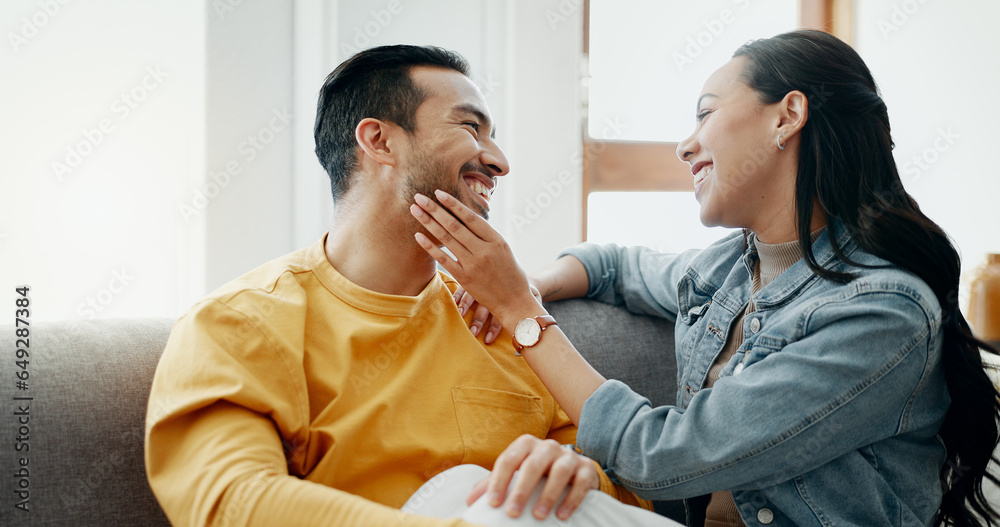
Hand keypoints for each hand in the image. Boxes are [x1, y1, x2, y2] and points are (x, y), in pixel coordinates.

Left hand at [410, 190, 542, 331]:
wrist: (515, 302)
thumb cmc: (511, 274)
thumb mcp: (504, 249)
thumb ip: (486, 235)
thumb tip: (465, 219)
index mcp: (496, 240)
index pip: (470, 217)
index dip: (453, 204)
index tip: (438, 193)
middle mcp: (484, 250)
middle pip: (454, 225)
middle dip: (434, 209)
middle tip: (419, 197)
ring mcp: (473, 264)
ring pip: (447, 239)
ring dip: (428, 222)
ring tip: (415, 210)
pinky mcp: (465, 278)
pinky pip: (443, 259)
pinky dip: (430, 246)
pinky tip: (418, 235)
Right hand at [455, 283, 541, 344]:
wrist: (518, 270)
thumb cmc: (524, 291)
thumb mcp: (532, 299)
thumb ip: (531, 313)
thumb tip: (529, 334)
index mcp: (508, 298)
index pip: (501, 316)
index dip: (494, 329)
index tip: (488, 340)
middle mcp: (495, 291)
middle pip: (485, 308)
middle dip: (478, 321)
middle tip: (473, 332)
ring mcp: (484, 284)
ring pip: (473, 297)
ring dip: (465, 307)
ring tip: (460, 316)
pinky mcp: (475, 279)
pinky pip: (464, 287)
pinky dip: (458, 294)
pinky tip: (453, 302)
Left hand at [466, 435, 598, 520]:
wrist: (574, 470)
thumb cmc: (538, 473)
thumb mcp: (516, 474)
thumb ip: (494, 484)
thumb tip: (471, 500)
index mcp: (526, 445)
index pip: (508, 460)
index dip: (498, 481)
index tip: (492, 503)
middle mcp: (547, 447)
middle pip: (532, 465)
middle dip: (521, 490)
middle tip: (512, 512)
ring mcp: (569, 456)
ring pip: (559, 471)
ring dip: (548, 495)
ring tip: (538, 516)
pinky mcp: (587, 469)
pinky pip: (580, 483)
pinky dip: (571, 499)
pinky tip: (562, 515)